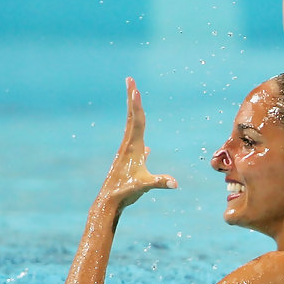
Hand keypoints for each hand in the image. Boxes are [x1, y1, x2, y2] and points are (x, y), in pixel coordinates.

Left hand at [98, 78, 176, 210]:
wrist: (109, 203)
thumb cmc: (125, 192)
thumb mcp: (143, 186)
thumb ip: (159, 182)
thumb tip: (174, 183)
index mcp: (133, 147)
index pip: (137, 122)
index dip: (137, 106)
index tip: (135, 89)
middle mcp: (128, 146)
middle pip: (132, 117)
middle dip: (132, 99)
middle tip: (130, 80)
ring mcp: (127, 152)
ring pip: (132, 127)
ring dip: (134, 111)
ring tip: (134, 99)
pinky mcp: (129, 161)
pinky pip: (136, 143)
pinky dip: (140, 137)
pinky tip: (147, 145)